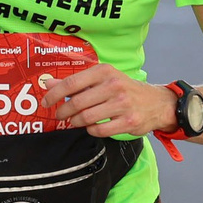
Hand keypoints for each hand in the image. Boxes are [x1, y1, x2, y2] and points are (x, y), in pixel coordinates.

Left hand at [41, 65, 172, 137]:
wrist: (156, 103)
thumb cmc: (124, 89)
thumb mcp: (102, 80)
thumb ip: (75, 82)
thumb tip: (48, 84)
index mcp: (105, 71)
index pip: (72, 83)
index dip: (54, 95)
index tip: (46, 102)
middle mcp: (114, 85)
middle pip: (77, 103)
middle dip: (63, 111)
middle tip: (60, 115)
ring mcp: (122, 104)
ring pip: (86, 118)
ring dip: (76, 122)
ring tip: (75, 121)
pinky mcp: (128, 121)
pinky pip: (99, 130)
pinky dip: (91, 130)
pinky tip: (92, 126)